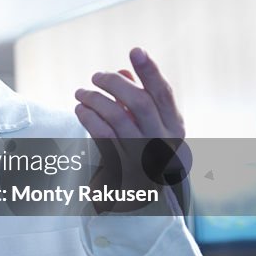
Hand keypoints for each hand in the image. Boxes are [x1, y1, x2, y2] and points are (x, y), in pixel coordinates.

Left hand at [74, 47, 188, 210]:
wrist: (149, 206)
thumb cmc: (147, 158)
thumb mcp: (152, 131)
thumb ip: (140, 101)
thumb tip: (123, 74)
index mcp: (175, 128)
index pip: (164, 94)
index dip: (150, 71)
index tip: (135, 50)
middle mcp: (163, 142)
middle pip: (139, 102)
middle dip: (113, 84)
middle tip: (95, 76)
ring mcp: (143, 157)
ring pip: (118, 118)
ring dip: (95, 99)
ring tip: (80, 92)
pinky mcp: (123, 169)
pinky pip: (103, 137)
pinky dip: (90, 118)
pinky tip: (80, 110)